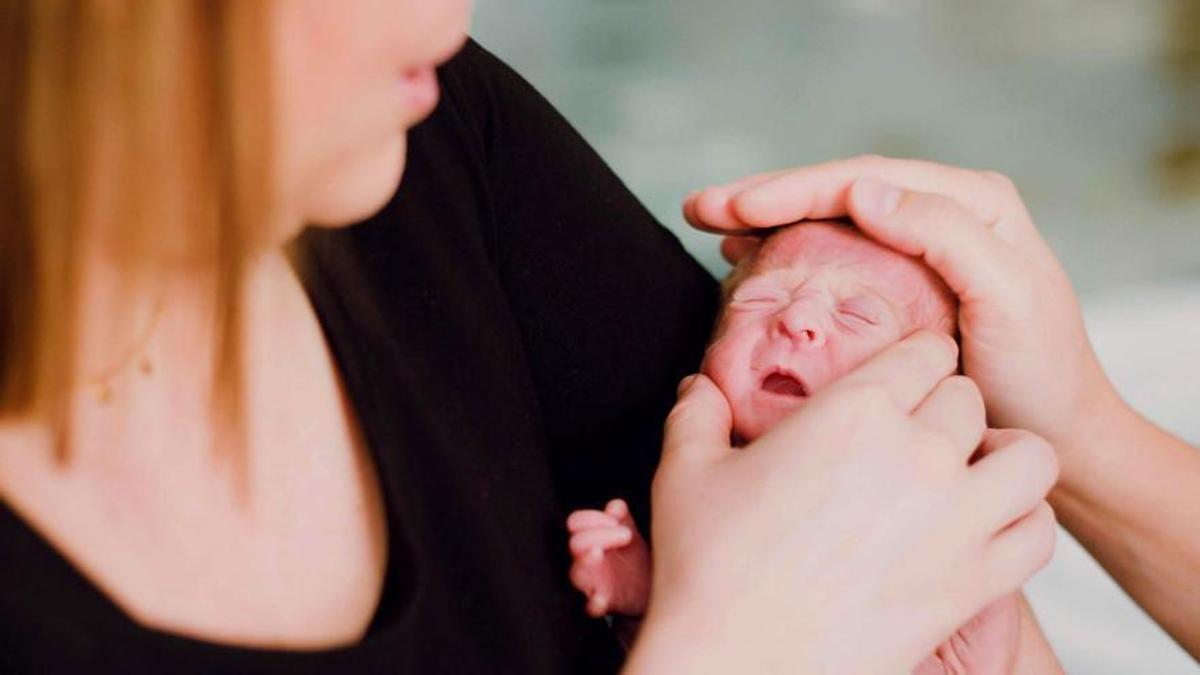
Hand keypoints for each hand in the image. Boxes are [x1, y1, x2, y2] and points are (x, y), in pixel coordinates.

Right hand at [567, 498, 651, 616]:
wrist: (651, 591)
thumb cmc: (635, 560)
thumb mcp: (631, 535)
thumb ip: (623, 518)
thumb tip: (615, 506)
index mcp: (591, 540)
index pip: (576, 523)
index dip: (592, 518)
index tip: (617, 521)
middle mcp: (587, 560)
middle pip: (576, 544)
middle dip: (598, 534)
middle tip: (626, 535)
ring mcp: (593, 583)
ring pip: (576, 573)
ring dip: (585, 562)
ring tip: (597, 553)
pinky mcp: (604, 603)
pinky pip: (590, 607)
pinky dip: (593, 603)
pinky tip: (600, 599)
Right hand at [625, 331, 1057, 674]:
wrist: (739, 664)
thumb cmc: (710, 572)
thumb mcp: (685, 471)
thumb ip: (697, 413)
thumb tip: (699, 385)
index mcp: (851, 411)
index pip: (924, 350)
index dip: (916, 357)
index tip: (905, 374)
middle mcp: (916, 453)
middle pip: (969, 397)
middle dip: (945, 406)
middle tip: (918, 430)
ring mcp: (955, 518)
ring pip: (1029, 456)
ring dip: (1004, 456)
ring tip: (973, 469)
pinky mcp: (973, 582)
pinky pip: (1039, 533)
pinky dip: (1024, 522)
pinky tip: (987, 527)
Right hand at [682, 156, 1116, 459]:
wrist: (1057, 438)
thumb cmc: (1039, 374)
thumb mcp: (1007, 297)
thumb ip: (945, 233)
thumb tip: (863, 190)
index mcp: (971, 202)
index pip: (864, 179)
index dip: (792, 188)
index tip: (735, 208)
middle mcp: (942, 216)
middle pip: (836, 191)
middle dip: (762, 197)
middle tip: (699, 207)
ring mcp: (916, 253)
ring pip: (827, 221)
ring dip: (765, 222)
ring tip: (708, 226)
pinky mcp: (898, 292)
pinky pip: (832, 258)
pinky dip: (786, 254)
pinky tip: (746, 259)